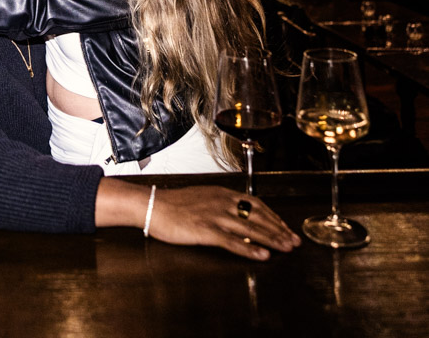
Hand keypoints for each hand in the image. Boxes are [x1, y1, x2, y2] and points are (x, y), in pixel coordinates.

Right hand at [147, 186, 299, 258]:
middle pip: (258, 216)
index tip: (286, 227)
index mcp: (222, 193)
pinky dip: (250, 248)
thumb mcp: (202, 197)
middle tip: (294, 240)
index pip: (255, 203)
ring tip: (286, 248)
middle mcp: (222, 202)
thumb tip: (238, 212)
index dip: (273, 216)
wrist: (152, 205)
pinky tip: (262, 255)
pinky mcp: (206, 230)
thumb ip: (221, 203)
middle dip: (279, 229)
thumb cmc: (174, 204)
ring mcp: (215, 216)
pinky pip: (232, 241)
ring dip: (272, 239)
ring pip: (250, 228)